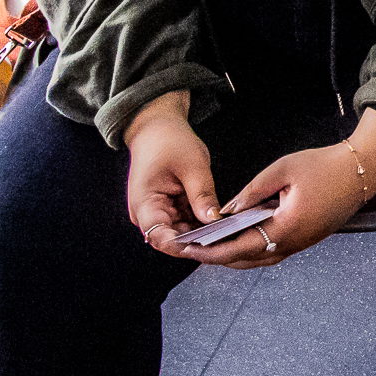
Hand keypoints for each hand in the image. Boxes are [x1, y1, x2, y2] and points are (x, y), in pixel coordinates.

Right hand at [124, 90, 216, 259]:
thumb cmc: (170, 141)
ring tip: (230, 233)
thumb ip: (202, 195)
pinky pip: (186, 224)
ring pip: (182, 234)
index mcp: (145, 204)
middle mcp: (147, 214)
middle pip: (174, 240)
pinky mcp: (168, 210)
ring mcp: (158, 213)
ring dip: (203, 234)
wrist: (157, 128)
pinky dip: (202, 224)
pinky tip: (222, 224)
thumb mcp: (192, 165)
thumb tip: (214, 222)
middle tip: (230, 241)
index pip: (162, 239)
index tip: (212, 246)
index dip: (186, 246)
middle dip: (201, 242)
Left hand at [185, 109, 375, 270]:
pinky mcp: (307, 239)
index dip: (213, 251)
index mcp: (287, 227)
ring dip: (235, 257)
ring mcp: (303, 244)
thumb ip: (252, 192)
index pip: (241, 248)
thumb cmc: (325, 166)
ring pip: (261, 260)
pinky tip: (239, 241)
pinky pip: (273, 252)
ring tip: (210, 248)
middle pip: (248, 261)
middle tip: (193, 250)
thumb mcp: (283, 170)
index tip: (191, 249)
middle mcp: (295, 242)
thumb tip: (226, 211)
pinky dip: (252, 251)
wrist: (362, 171)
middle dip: (218, 258)